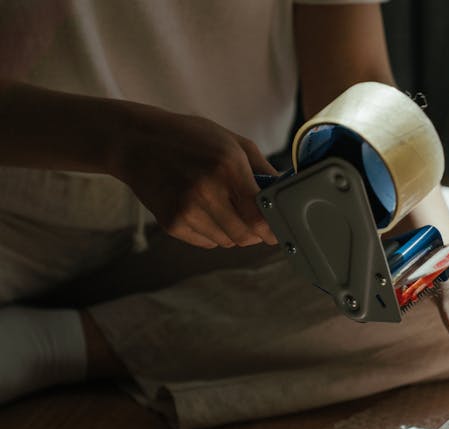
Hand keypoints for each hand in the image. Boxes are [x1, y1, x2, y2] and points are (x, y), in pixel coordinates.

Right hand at [112, 105, 277, 248]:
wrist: (136, 141)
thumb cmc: (190, 138)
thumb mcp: (232, 141)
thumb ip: (263, 168)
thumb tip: (285, 191)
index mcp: (228, 167)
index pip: (260, 215)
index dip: (273, 228)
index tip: (278, 230)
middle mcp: (207, 191)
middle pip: (246, 235)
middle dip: (255, 233)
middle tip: (254, 223)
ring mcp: (187, 209)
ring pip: (227, 242)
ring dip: (233, 233)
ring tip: (224, 209)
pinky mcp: (171, 222)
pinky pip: (206, 243)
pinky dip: (212, 233)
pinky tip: (203, 211)